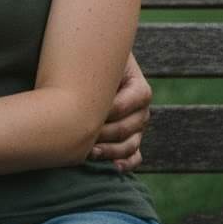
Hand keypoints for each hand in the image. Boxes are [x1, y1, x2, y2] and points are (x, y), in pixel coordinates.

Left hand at [90, 51, 151, 171]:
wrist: (95, 63)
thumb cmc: (93, 57)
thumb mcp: (98, 57)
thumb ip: (96, 66)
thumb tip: (84, 72)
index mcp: (139, 87)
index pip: (125, 104)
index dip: (105, 111)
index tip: (81, 112)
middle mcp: (142, 109)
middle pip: (127, 127)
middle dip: (103, 133)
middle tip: (80, 135)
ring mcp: (137, 125)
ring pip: (130, 144)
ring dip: (111, 151)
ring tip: (89, 153)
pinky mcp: (131, 138)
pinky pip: (135, 156)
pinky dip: (126, 163)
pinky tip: (113, 166)